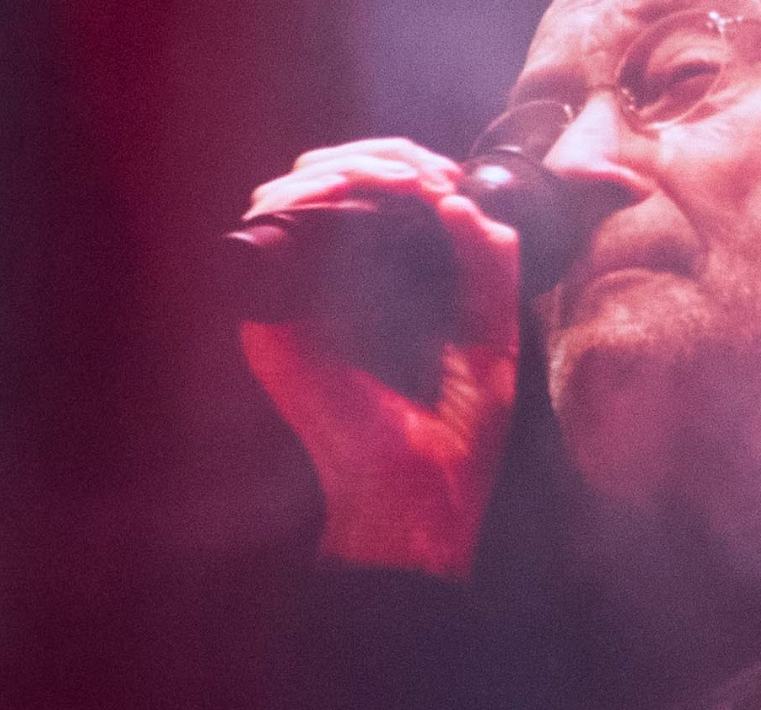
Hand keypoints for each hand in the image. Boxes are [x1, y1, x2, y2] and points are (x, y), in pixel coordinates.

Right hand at [238, 138, 521, 580]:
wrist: (424, 501)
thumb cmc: (456, 440)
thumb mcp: (491, 341)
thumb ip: (489, 272)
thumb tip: (470, 203)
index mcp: (369, 292)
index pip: (363, 198)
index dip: (402, 168)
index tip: (451, 178)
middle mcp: (322, 290)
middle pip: (324, 180)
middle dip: (382, 157)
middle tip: (432, 175)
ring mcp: (290, 303)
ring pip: (294, 191)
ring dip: (353, 167)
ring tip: (407, 180)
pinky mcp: (269, 322)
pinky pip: (272, 233)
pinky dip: (311, 196)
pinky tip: (357, 191)